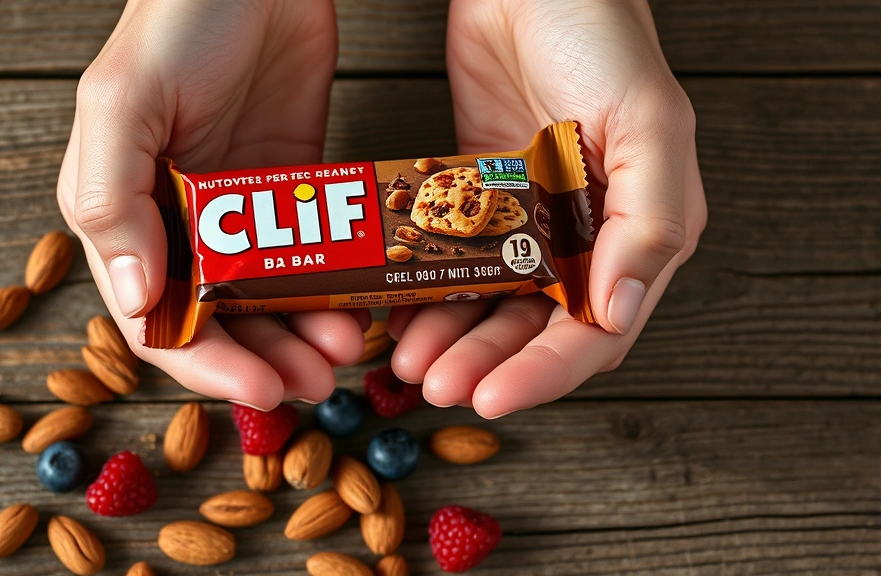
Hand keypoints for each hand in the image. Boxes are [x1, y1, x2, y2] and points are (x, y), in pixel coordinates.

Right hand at [57, 0, 366, 407]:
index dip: (206, 364)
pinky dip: (334, 286)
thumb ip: (114, 201)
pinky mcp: (291, 189)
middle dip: (267, 359)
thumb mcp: (124, 103)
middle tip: (318, 381)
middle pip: (222, 323)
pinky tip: (362, 304)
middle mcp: (177, 225)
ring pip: (273, 299)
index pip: (158, 320)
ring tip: (346, 347)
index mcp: (122, 215)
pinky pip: (313, 254)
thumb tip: (135, 301)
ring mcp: (239, 211)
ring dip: (306, 332)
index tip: (259, 388)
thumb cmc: (176, 23)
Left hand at [389, 0, 707, 416]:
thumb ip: (649, 222)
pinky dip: (426, 290)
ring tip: (408, 359)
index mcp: (633, 231)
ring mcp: (525, 219)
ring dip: (449, 338)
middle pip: (533, 330)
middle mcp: (581, 236)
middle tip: (436, 385)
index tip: (493, 398)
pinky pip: (450, 258)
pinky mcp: (477, 196)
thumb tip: (619, 313)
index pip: (595, 331)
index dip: (547, 374)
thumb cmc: (600, 36)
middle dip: (486, 365)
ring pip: (485, 302)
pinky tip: (397, 311)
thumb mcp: (648, 124)